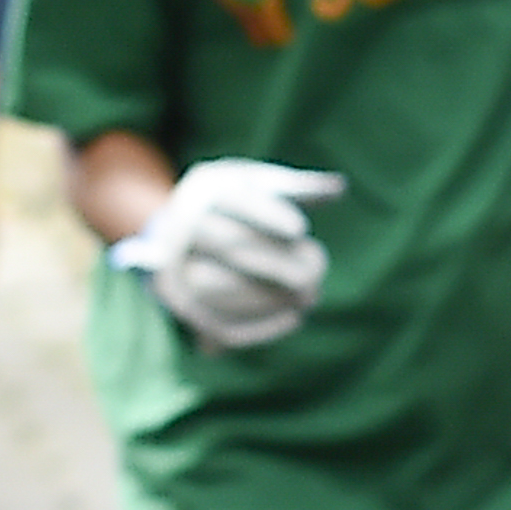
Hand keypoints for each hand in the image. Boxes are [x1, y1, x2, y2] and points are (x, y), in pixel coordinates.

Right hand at [111, 159, 345, 350]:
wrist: (177, 232)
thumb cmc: (235, 205)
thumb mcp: (260, 184)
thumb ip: (298, 187)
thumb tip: (339, 188)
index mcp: (203, 190)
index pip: (234, 200)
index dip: (267, 214)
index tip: (301, 230)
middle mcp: (179, 228)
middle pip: (229, 245)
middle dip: (276, 264)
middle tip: (313, 278)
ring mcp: (171, 269)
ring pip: (216, 287)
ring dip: (268, 297)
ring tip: (309, 298)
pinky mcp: (180, 305)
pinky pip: (214, 322)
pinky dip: (257, 325)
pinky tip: (292, 319)